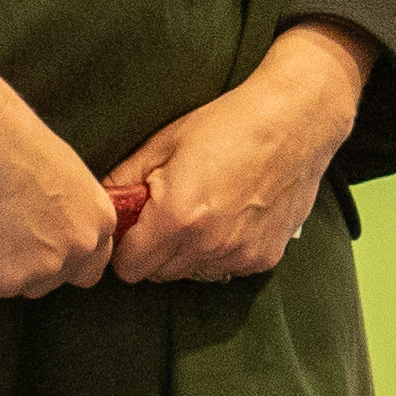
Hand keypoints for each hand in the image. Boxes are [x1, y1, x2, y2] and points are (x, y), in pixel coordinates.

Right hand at [0, 81, 121, 300]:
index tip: (37, 250)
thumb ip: (70, 211)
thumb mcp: (67, 176)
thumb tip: (51, 230)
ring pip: (13, 287)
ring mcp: (39, 268)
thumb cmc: (14, 139)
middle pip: (51, 282)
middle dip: (26, 267)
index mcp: (99, 222)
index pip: (89, 266)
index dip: (59, 259)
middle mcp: (78, 249)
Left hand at [108, 25, 366, 282]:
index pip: (128, 268)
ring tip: (205, 211)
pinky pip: (226, 268)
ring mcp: (239, 255)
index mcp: (176, 218)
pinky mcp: (265, 258)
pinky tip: (233, 215)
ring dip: (189, 253)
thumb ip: (123, 181)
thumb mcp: (164, 143)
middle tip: (169, 213)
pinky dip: (222, 251)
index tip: (135, 226)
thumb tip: (99, 204)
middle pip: (158, 274)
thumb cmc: (227, 124)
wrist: (296, 121)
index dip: (125, 247)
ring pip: (192, 274)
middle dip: (155, 250)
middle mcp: (208, 245)